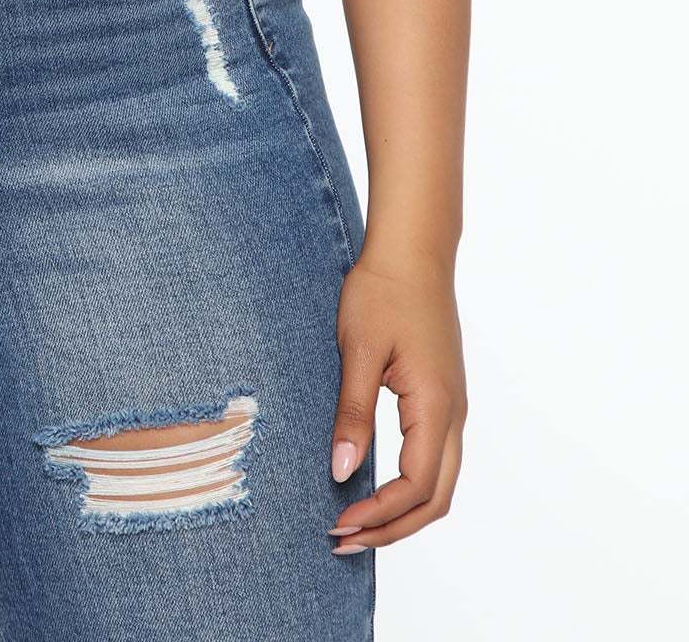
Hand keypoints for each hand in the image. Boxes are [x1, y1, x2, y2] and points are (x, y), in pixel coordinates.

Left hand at [325, 250, 466, 552]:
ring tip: (356, 523)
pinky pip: (435, 459)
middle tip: (343, 540)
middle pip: (435, 499)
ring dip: (401, 512)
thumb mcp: (358, 351)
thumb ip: (354, 414)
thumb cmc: (383, 292)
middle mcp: (454, 414)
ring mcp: (453, 407)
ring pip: (439, 482)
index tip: (337, 523)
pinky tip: (375, 486)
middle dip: (392, 528)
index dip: (378, 515)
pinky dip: (409, 487)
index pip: (416, 487)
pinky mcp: (443, 397)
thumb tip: (343, 472)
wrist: (412, 251)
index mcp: (435, 406)